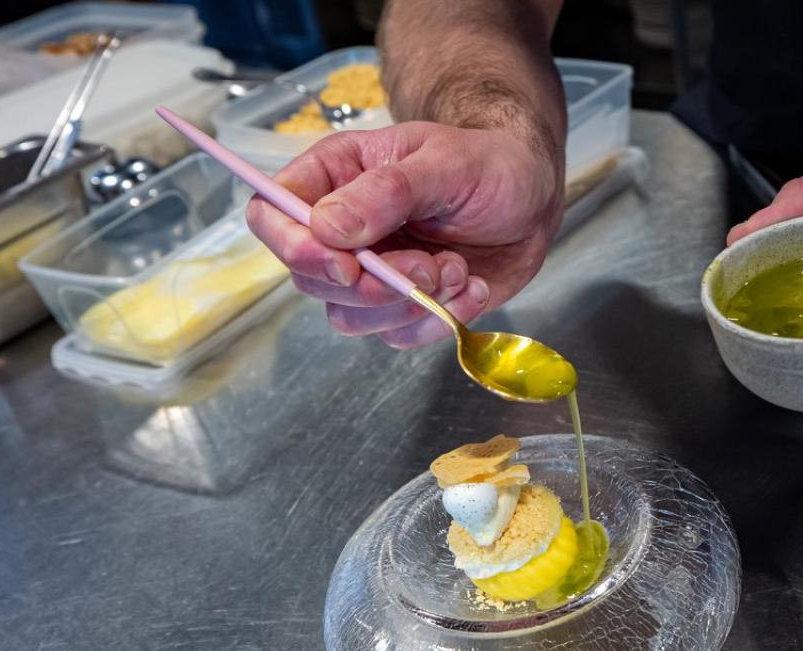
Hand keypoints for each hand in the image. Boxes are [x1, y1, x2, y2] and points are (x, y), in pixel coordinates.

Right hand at [246, 121, 562, 347]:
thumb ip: (386, 193)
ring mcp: (369, 272)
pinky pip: (398, 336)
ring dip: (409, 305)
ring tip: (456, 269)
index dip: (295, 247)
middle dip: (371, 286)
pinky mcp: (402, 306)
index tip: (346, 265)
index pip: (272, 213)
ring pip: (350, 317)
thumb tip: (326, 227)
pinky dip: (438, 319)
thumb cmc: (486, 164)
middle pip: (309, 277)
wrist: (531, 200)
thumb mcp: (444, 163)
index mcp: (334, 177)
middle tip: (428, 267)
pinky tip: (471, 286)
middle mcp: (341, 229)